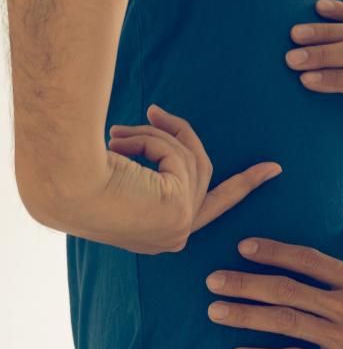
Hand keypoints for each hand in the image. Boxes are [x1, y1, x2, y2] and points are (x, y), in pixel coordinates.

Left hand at [83, 105, 280, 253]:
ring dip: (152, 137)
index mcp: (159, 236)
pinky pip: (180, 156)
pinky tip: (119, 146)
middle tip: (156, 111)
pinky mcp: (181, 209)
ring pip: (189, 159)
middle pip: (202, 173)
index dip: (242, 186)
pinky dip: (152, 141)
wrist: (63, 188)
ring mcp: (181, 226)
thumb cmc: (77, 186)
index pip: (209, 206)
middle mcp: (174, 237)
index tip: (273, 169)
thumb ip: (153, 166)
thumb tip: (161, 126)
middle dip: (178, 138)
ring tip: (113, 133)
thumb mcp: (124, 175)